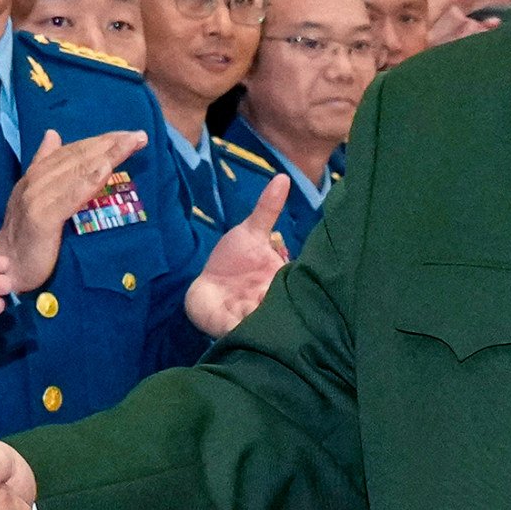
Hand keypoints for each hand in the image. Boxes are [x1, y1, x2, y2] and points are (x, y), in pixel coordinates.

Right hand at [0, 128, 150, 291]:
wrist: (6, 266)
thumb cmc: (26, 235)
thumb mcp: (35, 196)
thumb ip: (44, 164)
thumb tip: (52, 133)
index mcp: (37, 174)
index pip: (73, 151)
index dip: (101, 140)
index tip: (129, 135)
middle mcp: (36, 182)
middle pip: (79, 157)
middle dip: (111, 144)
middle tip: (139, 136)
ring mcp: (37, 199)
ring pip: (77, 171)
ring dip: (106, 155)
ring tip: (131, 144)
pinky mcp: (42, 219)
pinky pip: (69, 197)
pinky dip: (88, 182)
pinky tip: (106, 170)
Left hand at [185, 176, 292, 335]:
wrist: (205, 288)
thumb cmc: (232, 261)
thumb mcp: (250, 232)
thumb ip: (267, 209)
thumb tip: (282, 177)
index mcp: (284, 278)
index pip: (303, 279)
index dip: (305, 278)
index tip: (299, 269)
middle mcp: (276, 300)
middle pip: (291, 304)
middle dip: (289, 301)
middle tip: (279, 293)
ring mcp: (257, 316)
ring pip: (270, 321)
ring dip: (268, 317)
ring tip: (260, 310)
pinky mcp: (234, 328)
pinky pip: (240, 332)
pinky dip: (240, 329)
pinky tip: (240, 324)